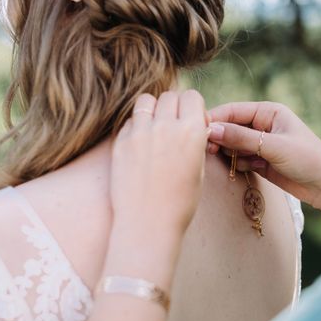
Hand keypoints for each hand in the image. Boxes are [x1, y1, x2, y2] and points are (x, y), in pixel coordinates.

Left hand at [110, 90, 209, 234]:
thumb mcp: (199, 169)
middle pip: (170, 96)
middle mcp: (166, 126)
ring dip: (153, 110)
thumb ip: (195, 141)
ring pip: (146, 101)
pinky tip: (141, 145)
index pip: (192, 97)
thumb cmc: (180, 202)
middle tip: (174, 126)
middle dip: (175, 107)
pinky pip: (130, 121)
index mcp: (191, 132)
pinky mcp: (121, 142)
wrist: (148, 224)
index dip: (194, 108)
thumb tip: (191, 125)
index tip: (193, 123)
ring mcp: (140, 132)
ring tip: (155, 129)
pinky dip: (137, 126)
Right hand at [208, 101, 320, 213]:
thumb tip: (211, 130)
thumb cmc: (308, 160)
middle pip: (229, 127)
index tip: (197, 130)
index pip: (232, 110)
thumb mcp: (273, 147)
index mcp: (268, 111)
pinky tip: (256, 169)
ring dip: (233, 154)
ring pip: (232, 145)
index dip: (214, 119)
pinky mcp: (260, 161)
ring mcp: (260, 144)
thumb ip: (241, 139)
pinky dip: (241, 164)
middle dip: (220, 139)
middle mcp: (262, 125)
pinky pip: (240, 160)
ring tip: (248, 162)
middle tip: (209, 151)